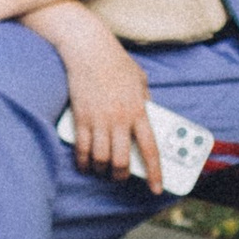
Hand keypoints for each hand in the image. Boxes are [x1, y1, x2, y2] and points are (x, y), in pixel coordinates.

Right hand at [59, 28, 162, 188]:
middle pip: (122, 161)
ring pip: (101, 160)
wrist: (90, 50)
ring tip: (102, 170)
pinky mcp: (80, 119)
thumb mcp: (140, 80)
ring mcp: (99, 121)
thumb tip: (148, 114)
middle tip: (121, 177)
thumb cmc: (117, 63)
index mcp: (139, 111)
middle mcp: (120, 120)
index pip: (150, 149)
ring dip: (102, 170)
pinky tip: (85, 164)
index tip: (157, 188)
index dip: (155, 172)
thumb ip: (145, 100)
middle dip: (122, 175)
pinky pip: (82, 149)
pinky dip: (83, 161)